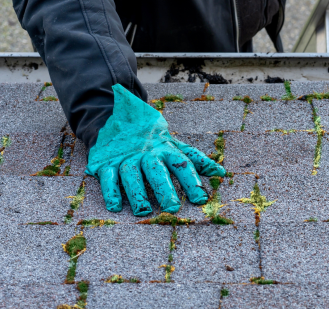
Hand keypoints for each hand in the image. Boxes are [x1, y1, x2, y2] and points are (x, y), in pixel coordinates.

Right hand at [85, 84, 225, 215]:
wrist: (117, 117)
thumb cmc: (152, 139)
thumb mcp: (174, 145)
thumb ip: (195, 159)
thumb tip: (222, 172)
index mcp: (166, 149)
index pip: (182, 164)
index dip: (192, 181)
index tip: (201, 199)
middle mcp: (147, 153)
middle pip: (157, 170)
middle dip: (165, 188)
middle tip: (173, 207)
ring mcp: (126, 158)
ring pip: (132, 175)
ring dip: (137, 193)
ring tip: (144, 211)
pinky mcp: (106, 162)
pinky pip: (107, 177)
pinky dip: (111, 191)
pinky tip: (115, 206)